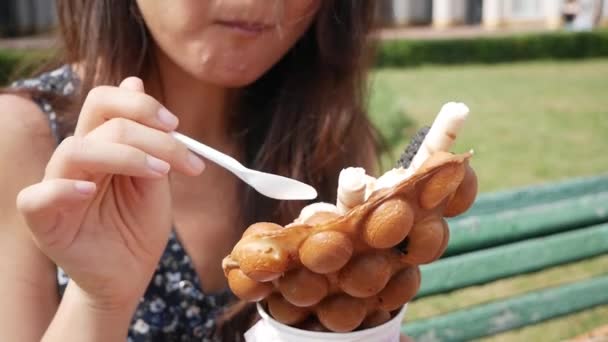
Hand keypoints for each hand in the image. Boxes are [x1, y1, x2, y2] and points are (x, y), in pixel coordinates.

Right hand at [17, 78, 204, 309]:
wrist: (129, 274)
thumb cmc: (139, 226)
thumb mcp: (155, 180)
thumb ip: (148, 140)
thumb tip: (135, 80)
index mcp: (102, 145)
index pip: (105, 101)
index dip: (141, 104)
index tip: (176, 125)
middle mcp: (77, 159)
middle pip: (97, 115)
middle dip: (146, 128)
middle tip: (181, 157)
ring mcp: (56, 187)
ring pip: (75, 148)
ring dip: (125, 154)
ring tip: (158, 174)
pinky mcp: (44, 220)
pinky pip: (37, 195)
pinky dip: (65, 188)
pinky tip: (92, 192)